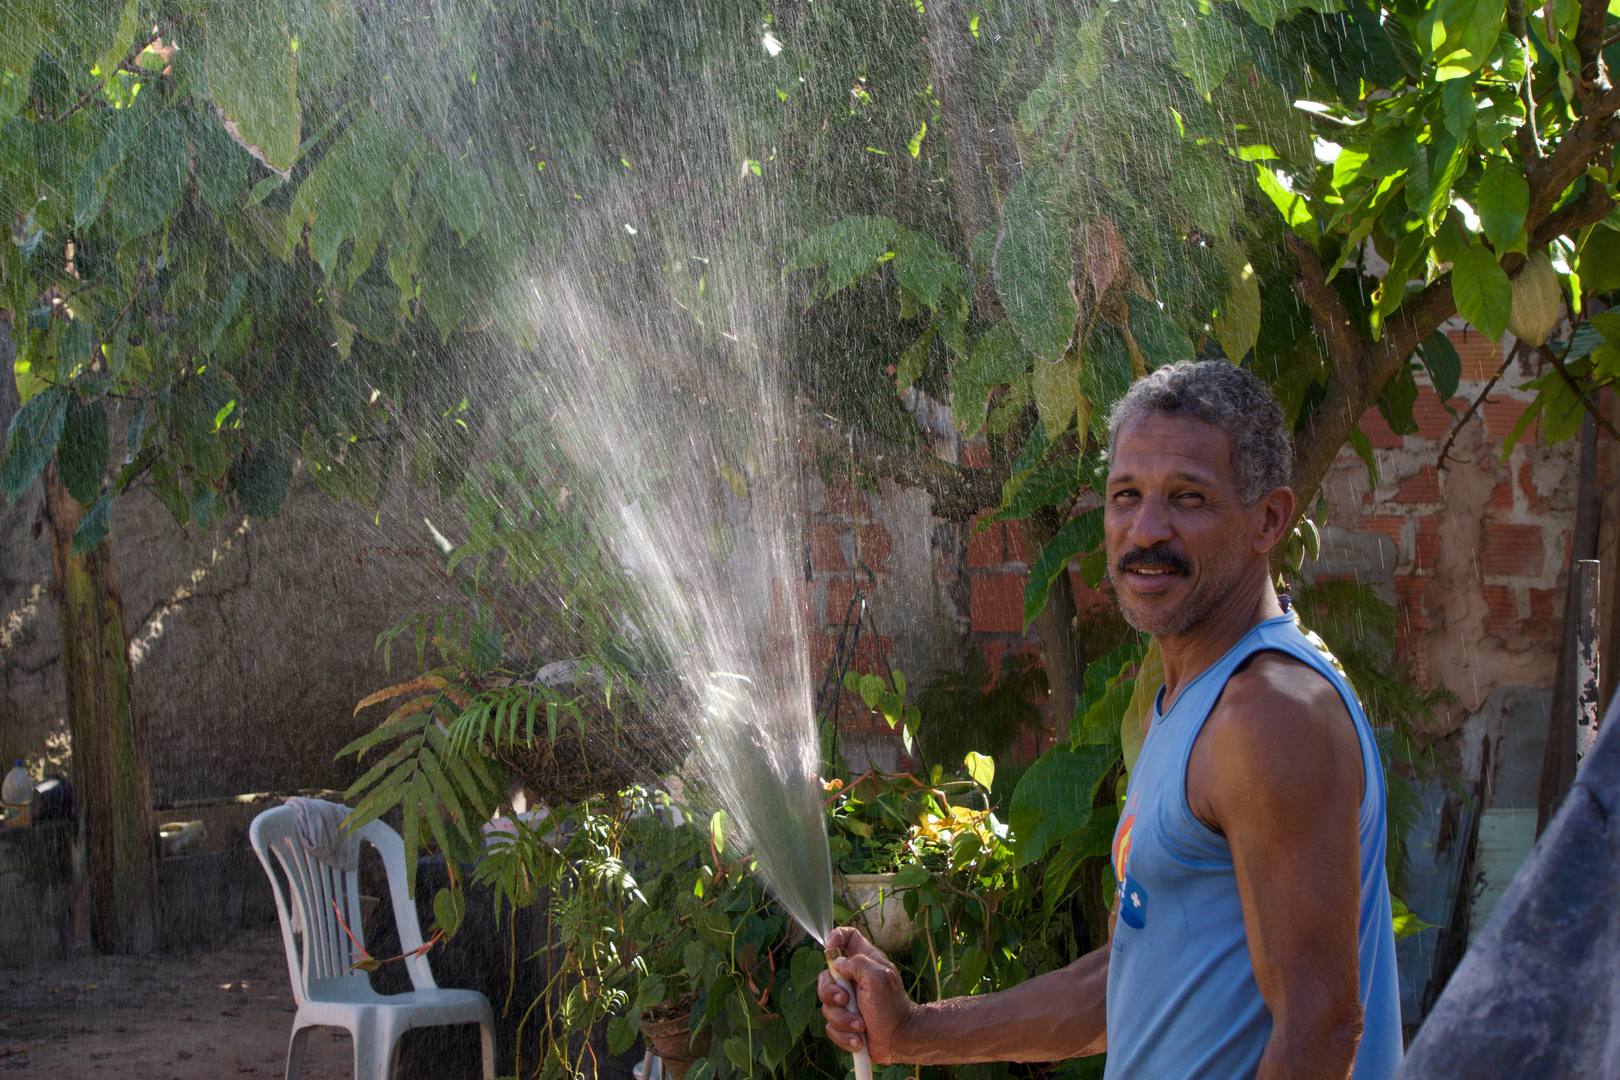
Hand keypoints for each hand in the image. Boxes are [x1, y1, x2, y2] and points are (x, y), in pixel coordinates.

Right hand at [816, 925, 916, 1063]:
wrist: (900, 1040)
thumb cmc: (893, 1006)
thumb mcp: (879, 977)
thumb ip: (857, 964)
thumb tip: (837, 964)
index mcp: (864, 963)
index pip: (848, 938)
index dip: (836, 936)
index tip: (830, 946)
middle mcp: (853, 980)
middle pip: (825, 977)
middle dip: (831, 993)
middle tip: (846, 1000)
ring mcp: (847, 1003)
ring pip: (826, 1006)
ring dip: (843, 1019)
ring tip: (860, 1026)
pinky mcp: (844, 1023)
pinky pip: (830, 1027)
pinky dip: (844, 1035)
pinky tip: (859, 1038)